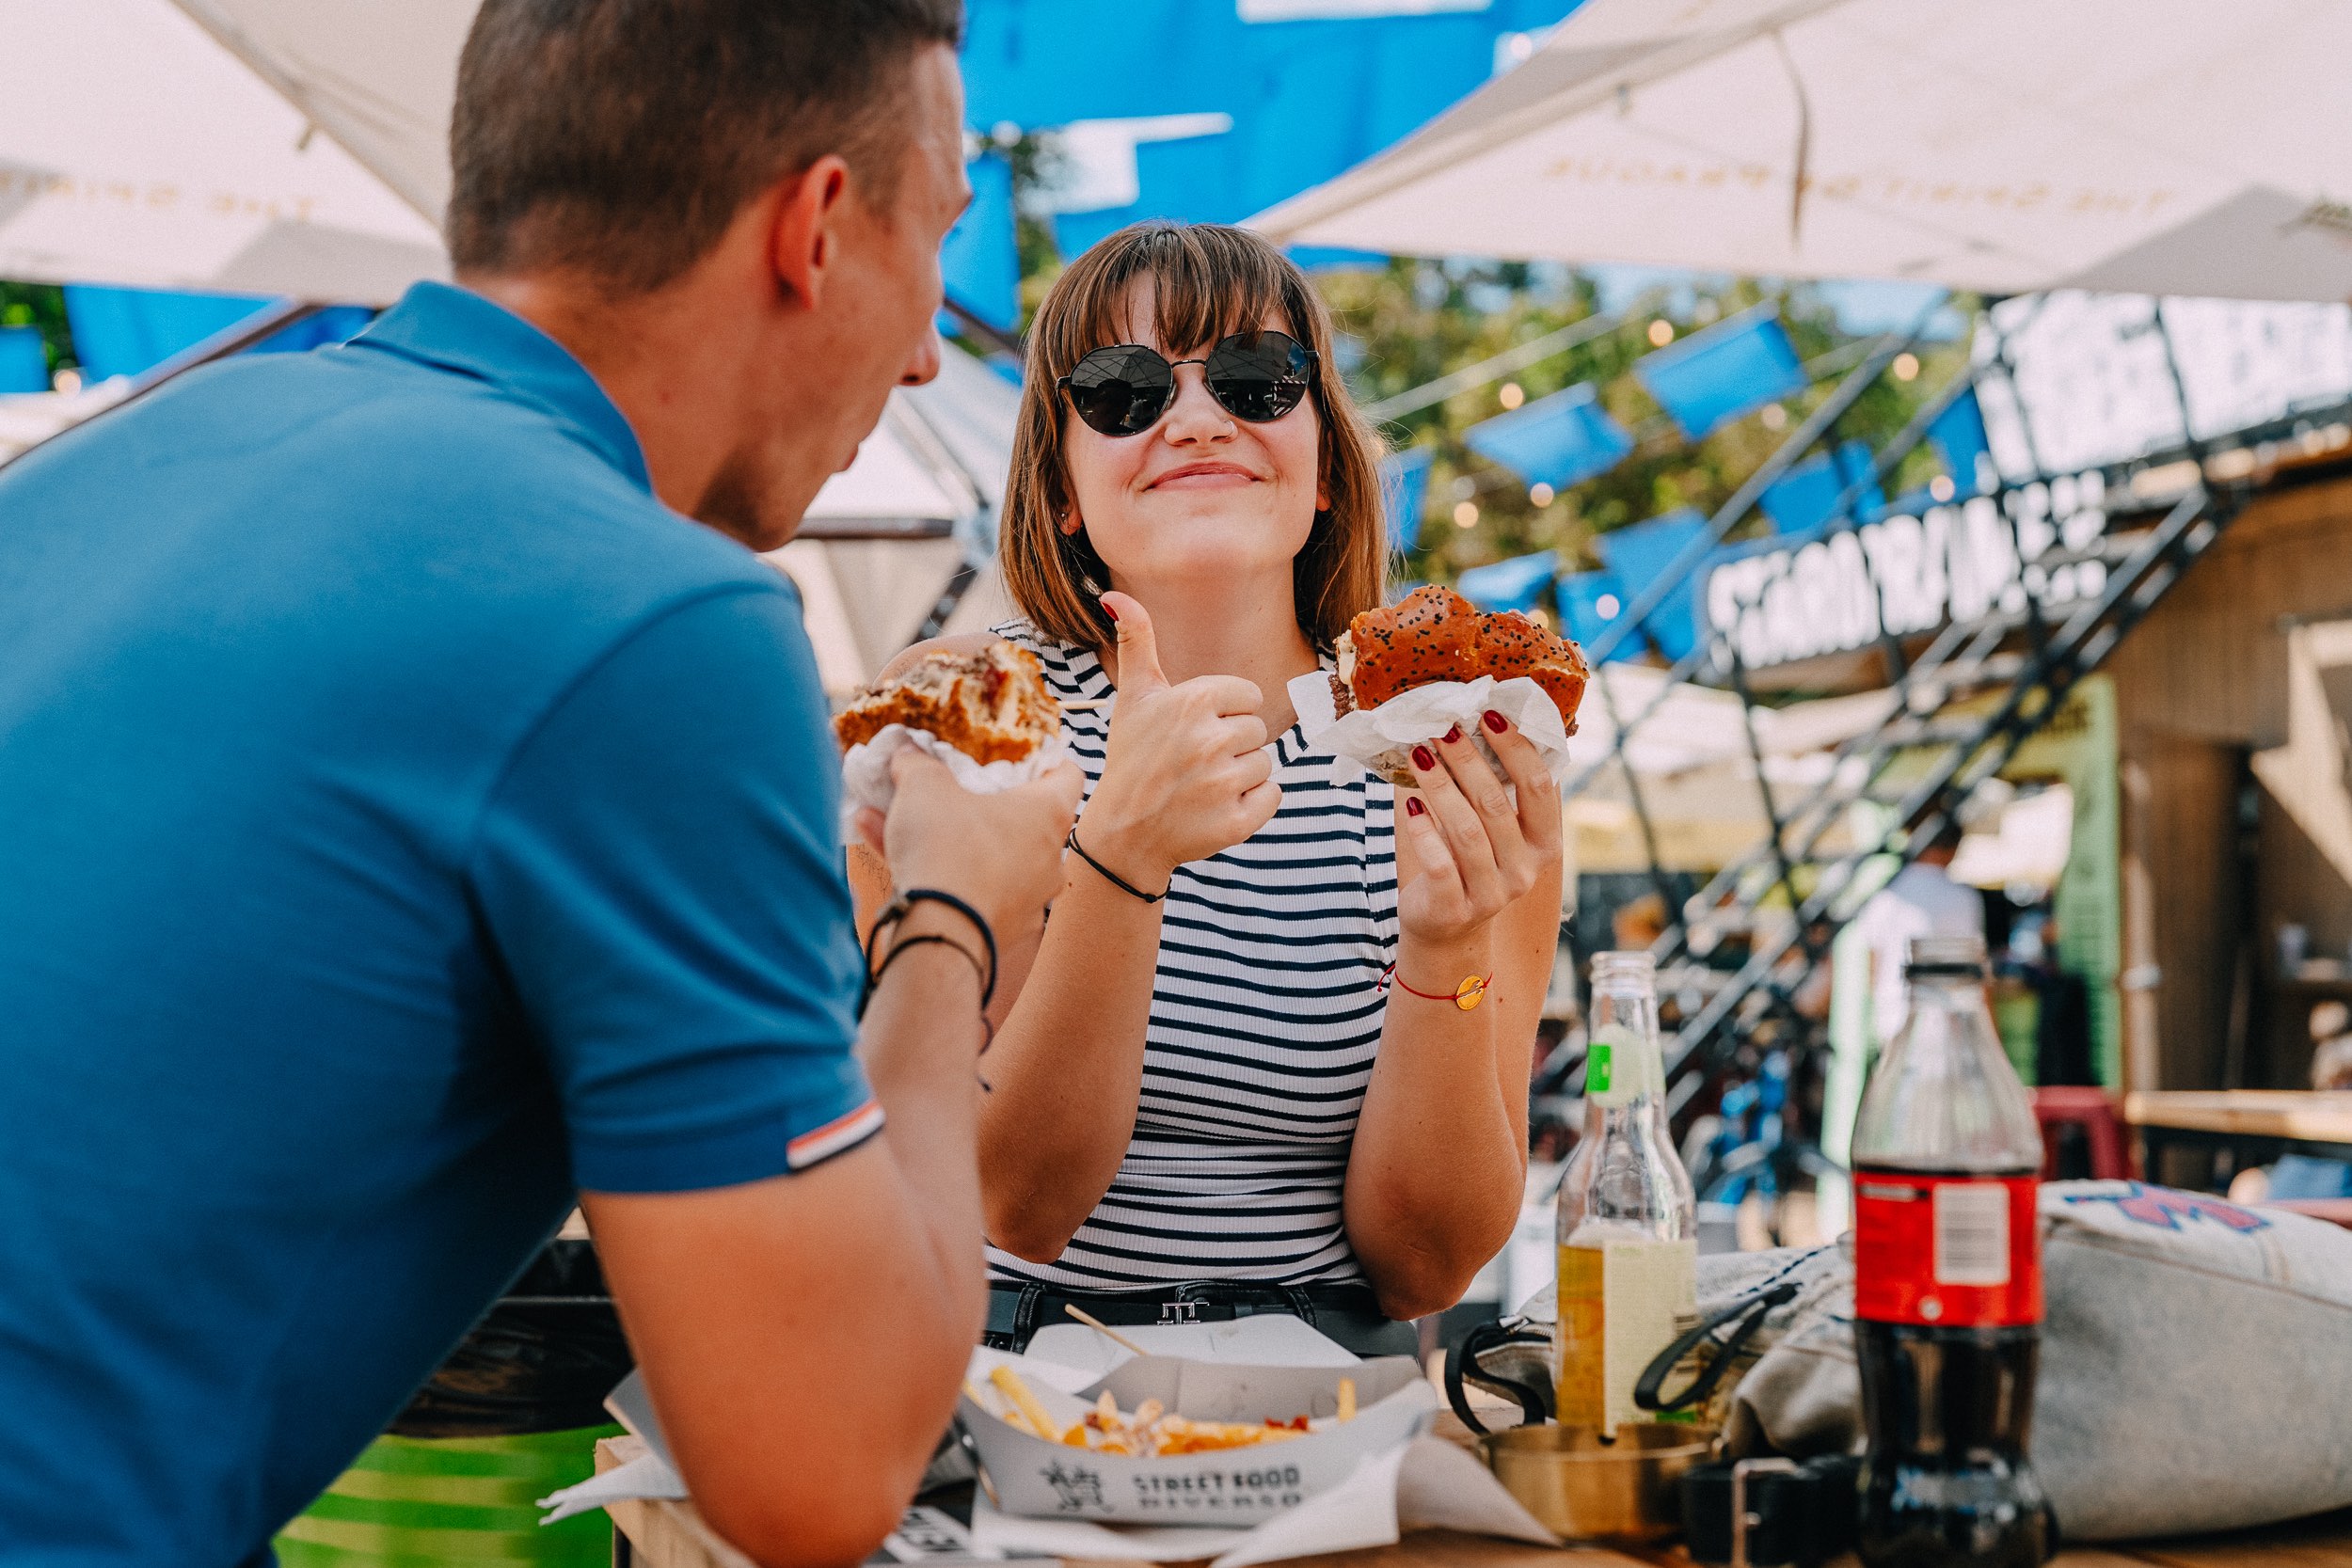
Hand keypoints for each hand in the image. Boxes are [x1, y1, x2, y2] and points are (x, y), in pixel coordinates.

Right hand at [867, 747, 1082, 941]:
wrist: (939, 934)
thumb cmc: (946, 848)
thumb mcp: (923, 788)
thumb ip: (916, 764)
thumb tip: (906, 751)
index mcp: (1049, 813)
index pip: (1068, 775)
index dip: (1046, 760)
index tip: (1024, 756)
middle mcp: (1051, 858)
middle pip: (1024, 821)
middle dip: (982, 805)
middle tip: (951, 793)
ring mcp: (1031, 899)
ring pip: (989, 858)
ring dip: (949, 840)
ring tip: (897, 822)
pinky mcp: (1004, 930)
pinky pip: (973, 891)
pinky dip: (943, 876)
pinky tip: (891, 858)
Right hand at [1077, 591, 1281, 886]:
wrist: (1122, 833)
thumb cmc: (1132, 758)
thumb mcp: (1133, 697)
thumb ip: (1137, 642)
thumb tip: (1113, 595)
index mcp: (1193, 701)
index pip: (1248, 696)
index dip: (1225, 713)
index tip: (1195, 731)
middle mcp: (1209, 739)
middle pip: (1257, 731)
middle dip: (1232, 746)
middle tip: (1193, 763)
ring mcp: (1222, 784)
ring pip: (1265, 764)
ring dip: (1240, 777)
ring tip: (1201, 786)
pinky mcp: (1235, 822)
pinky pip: (1272, 797)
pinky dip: (1251, 805)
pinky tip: (1214, 808)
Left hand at [1396, 710, 1562, 946]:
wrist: (1446, 928)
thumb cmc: (1470, 863)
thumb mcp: (1494, 830)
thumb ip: (1493, 789)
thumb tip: (1469, 722)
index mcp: (1544, 844)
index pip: (1540, 788)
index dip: (1517, 748)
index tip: (1490, 714)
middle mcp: (1524, 870)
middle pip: (1496, 804)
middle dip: (1467, 760)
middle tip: (1442, 728)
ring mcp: (1491, 894)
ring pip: (1466, 831)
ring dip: (1440, 787)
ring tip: (1419, 754)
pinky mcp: (1454, 908)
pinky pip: (1439, 863)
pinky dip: (1423, 830)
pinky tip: (1410, 804)